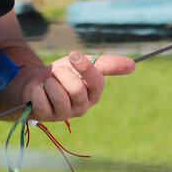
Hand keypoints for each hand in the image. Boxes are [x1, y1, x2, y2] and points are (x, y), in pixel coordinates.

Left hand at [21, 51, 135, 121]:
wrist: (38, 81)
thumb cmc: (65, 73)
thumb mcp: (84, 63)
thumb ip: (107, 64)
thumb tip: (134, 65)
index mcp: (94, 94)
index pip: (96, 83)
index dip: (85, 68)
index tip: (73, 54)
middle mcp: (81, 107)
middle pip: (76, 90)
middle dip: (63, 75)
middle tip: (58, 72)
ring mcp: (63, 114)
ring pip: (59, 97)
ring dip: (51, 83)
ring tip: (49, 82)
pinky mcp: (45, 117)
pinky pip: (41, 103)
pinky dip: (38, 91)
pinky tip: (39, 90)